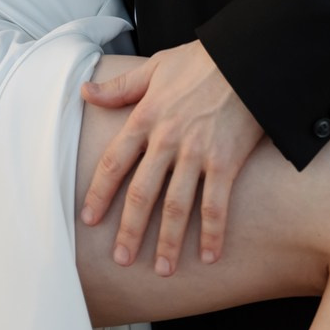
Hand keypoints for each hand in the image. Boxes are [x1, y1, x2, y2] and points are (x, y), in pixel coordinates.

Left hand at [79, 40, 263, 275]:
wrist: (245, 59)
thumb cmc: (200, 62)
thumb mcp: (154, 68)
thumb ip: (119, 87)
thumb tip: (84, 91)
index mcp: (145, 117)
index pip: (113, 162)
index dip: (99, 193)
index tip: (89, 219)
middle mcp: (166, 140)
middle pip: (141, 193)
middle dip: (130, 230)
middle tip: (122, 259)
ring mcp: (197, 153)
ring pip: (177, 206)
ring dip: (169, 241)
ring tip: (162, 270)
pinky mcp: (226, 162)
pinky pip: (217, 204)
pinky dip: (213, 233)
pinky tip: (210, 257)